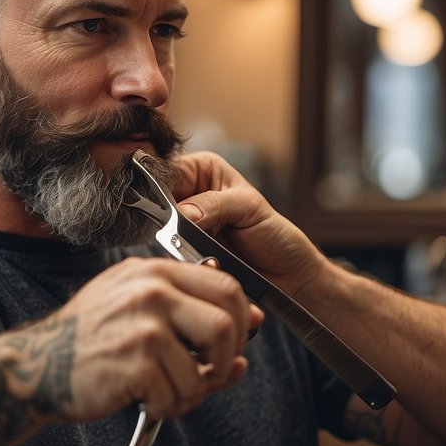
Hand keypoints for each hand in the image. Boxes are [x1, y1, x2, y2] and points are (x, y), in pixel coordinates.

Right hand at [44, 256, 262, 420]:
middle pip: (225, 327)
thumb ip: (190, 306)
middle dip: (223, 363)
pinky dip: (165, 409)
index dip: (240, 322)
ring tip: (163, 394)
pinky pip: (176, 396)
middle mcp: (151, 291)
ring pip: (202, 371)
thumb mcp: (135, 304)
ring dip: (189, 394)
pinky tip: (142, 400)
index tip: (231, 345)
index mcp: (154, 272)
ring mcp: (143, 325)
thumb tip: (253, 321)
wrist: (37, 366)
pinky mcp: (135, 362)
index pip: (227, 285)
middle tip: (205, 376)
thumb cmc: (87, 338)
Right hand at [172, 151, 327, 296]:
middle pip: (158, 202)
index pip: (167, 171)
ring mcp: (184, 225)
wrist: (287, 276)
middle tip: (188, 234)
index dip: (161, 188)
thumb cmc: (276, 235)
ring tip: (204, 250)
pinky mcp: (184, 251)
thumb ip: (214, 204)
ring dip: (176, 242)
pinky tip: (198, 260)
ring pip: (160, 230)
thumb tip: (183, 212)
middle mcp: (189, 194)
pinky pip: (169, 252)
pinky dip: (180, 258)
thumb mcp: (249, 207)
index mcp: (202, 170)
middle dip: (169, 220)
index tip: (169, 209)